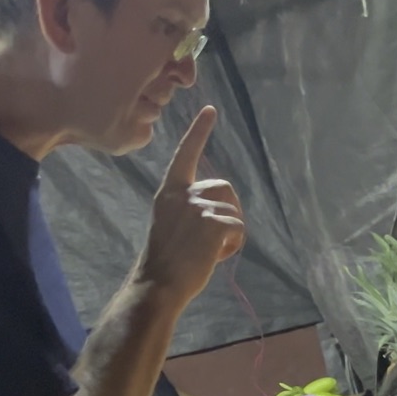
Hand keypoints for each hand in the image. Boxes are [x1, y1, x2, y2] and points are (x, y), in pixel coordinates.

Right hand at [139, 106, 244, 300]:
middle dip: (228, 210)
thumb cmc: (164, 263)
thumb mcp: (170, 225)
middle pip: (224, 188)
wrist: (158, 285)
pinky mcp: (212, 223)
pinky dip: (233, 245)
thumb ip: (188, 211)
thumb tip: (217, 214)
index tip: (210, 110)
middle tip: (212, 239)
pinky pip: (238, 228)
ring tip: (209, 251)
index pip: (185, 155)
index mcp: (169, 193)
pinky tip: (215, 257)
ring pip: (234, 211)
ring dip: (230, 232)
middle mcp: (182, 194)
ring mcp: (197, 207)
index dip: (199, 132)